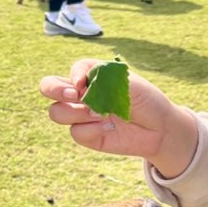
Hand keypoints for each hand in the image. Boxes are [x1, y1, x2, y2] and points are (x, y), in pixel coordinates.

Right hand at [40, 60, 197, 174]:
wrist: (159, 127)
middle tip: (74, 95)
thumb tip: (77, 87)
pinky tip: (107, 127)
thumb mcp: (125, 81)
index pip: (72, 70)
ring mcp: (82, 116)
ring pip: (57, 113)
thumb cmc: (144, 99)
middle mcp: (82, 95)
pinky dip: (90, 129)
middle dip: (53, 90)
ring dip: (76, 113)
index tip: (86, 82)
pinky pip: (75, 132)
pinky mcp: (88, 136)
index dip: (74, 75)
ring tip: (100, 113)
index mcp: (91, 76)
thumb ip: (100, 78)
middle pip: (48, 87)